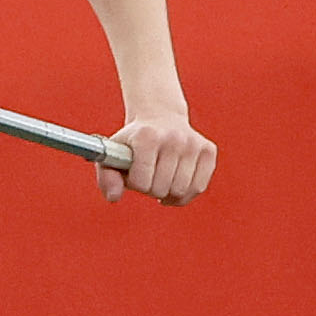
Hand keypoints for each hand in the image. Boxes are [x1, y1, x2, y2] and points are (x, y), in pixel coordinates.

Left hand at [100, 110, 216, 205]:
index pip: (141, 183)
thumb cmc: (133, 142)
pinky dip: (186, 193)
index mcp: (147, 136)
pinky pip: (198, 187)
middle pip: (162, 189)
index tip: (134, 172)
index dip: (135, 184)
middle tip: (149, 175)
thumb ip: (107, 177)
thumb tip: (114, 197)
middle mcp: (173, 137)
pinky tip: (175, 184)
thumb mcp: (112, 154)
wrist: (159, 117)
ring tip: (161, 178)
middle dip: (151, 189)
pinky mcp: (208, 150)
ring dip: (168, 192)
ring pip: (182, 191)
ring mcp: (193, 143)